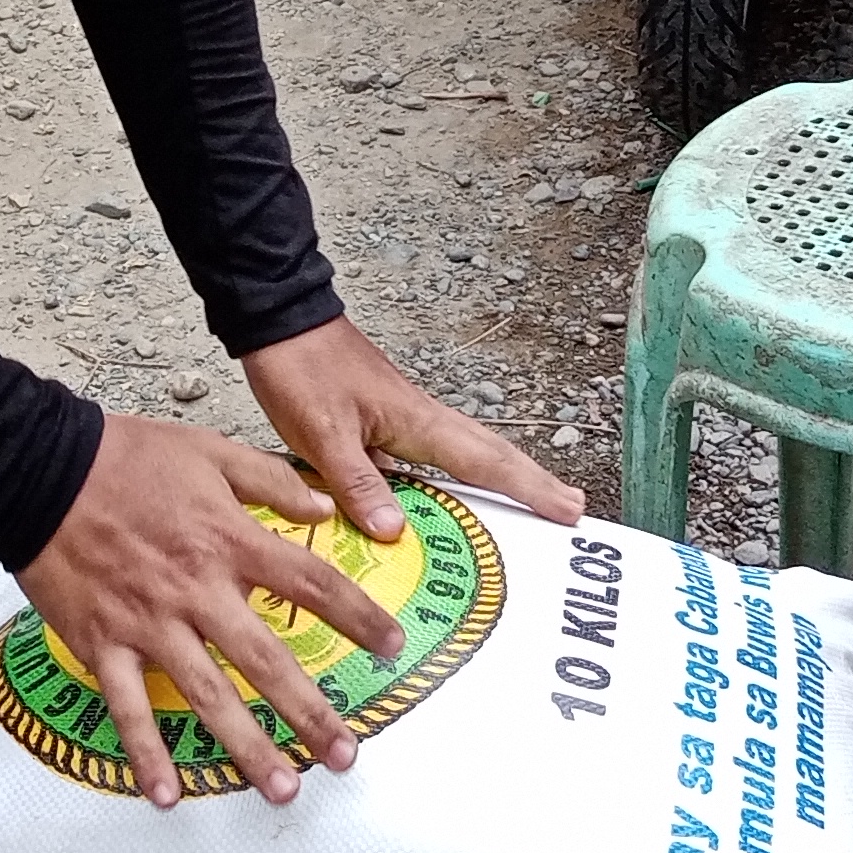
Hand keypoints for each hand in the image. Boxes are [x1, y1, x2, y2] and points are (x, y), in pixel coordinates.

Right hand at [16, 412, 403, 808]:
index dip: (356, 615)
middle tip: (345, 755)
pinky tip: (167, 795)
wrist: (38, 469)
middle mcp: (196, 589)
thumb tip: (324, 509)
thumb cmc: (123, 456)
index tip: (391, 647)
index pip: (308, 582)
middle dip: (309, 711)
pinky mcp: (103, 642)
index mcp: (227, 539)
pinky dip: (145, 753)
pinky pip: (127, 707)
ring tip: (282, 789)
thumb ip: (271, 481)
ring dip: (245, 746)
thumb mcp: (209, 450)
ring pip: (206, 695)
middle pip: (265, 658)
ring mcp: (148, 622)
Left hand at [242, 314, 587, 540]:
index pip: (486, 461)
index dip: (529, 489)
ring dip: (501, 476)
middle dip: (532, 481)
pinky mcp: (381, 418)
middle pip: (490, 453)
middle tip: (573, 508)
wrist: (279, 319)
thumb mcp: (324, 432)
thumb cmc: (302, 368)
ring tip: (530, 502)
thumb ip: (358, 483)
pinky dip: (454, 474)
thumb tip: (395, 533)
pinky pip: (432, 455)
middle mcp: (420, 418)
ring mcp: (403, 416)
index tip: (570, 510)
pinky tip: (446, 495)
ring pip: (465, 452)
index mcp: (417, 421)